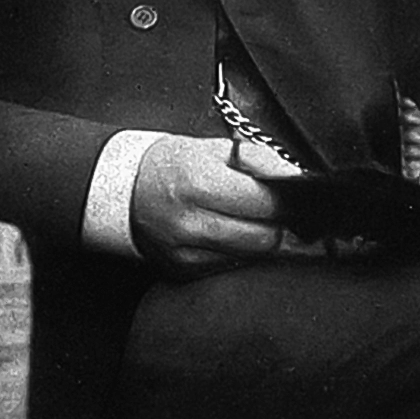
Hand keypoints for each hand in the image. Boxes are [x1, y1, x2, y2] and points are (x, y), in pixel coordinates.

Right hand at [130, 135, 302, 277]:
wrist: (125, 190)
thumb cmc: (173, 163)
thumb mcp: (214, 147)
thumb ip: (259, 158)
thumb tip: (294, 176)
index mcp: (199, 181)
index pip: (266, 203)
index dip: (287, 199)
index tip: (292, 194)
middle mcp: (191, 221)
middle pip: (265, 238)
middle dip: (278, 223)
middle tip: (271, 208)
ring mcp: (186, 252)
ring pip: (253, 257)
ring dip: (262, 240)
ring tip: (251, 219)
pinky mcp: (184, 271)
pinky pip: (232, 268)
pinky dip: (240, 252)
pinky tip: (229, 233)